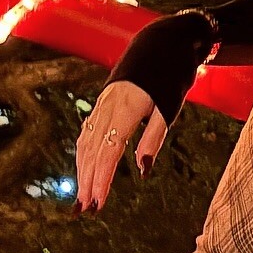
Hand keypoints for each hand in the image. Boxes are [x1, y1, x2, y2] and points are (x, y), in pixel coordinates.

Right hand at [74, 80, 164, 212]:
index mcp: (126, 110)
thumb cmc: (170, 77)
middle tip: (84, 209)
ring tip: (82, 195)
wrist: (161, 43)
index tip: (98, 202)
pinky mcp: (101, 103)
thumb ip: (153, 138)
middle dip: (87, 181)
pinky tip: (83, 166)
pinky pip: (87, 131)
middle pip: (92, 151)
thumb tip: (143, 170)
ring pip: (86, 142)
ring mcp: (102, 104)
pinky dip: (84, 153)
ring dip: (82, 171)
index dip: (101, 179)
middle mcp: (108, 107)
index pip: (109, 152)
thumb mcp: (168, 109)